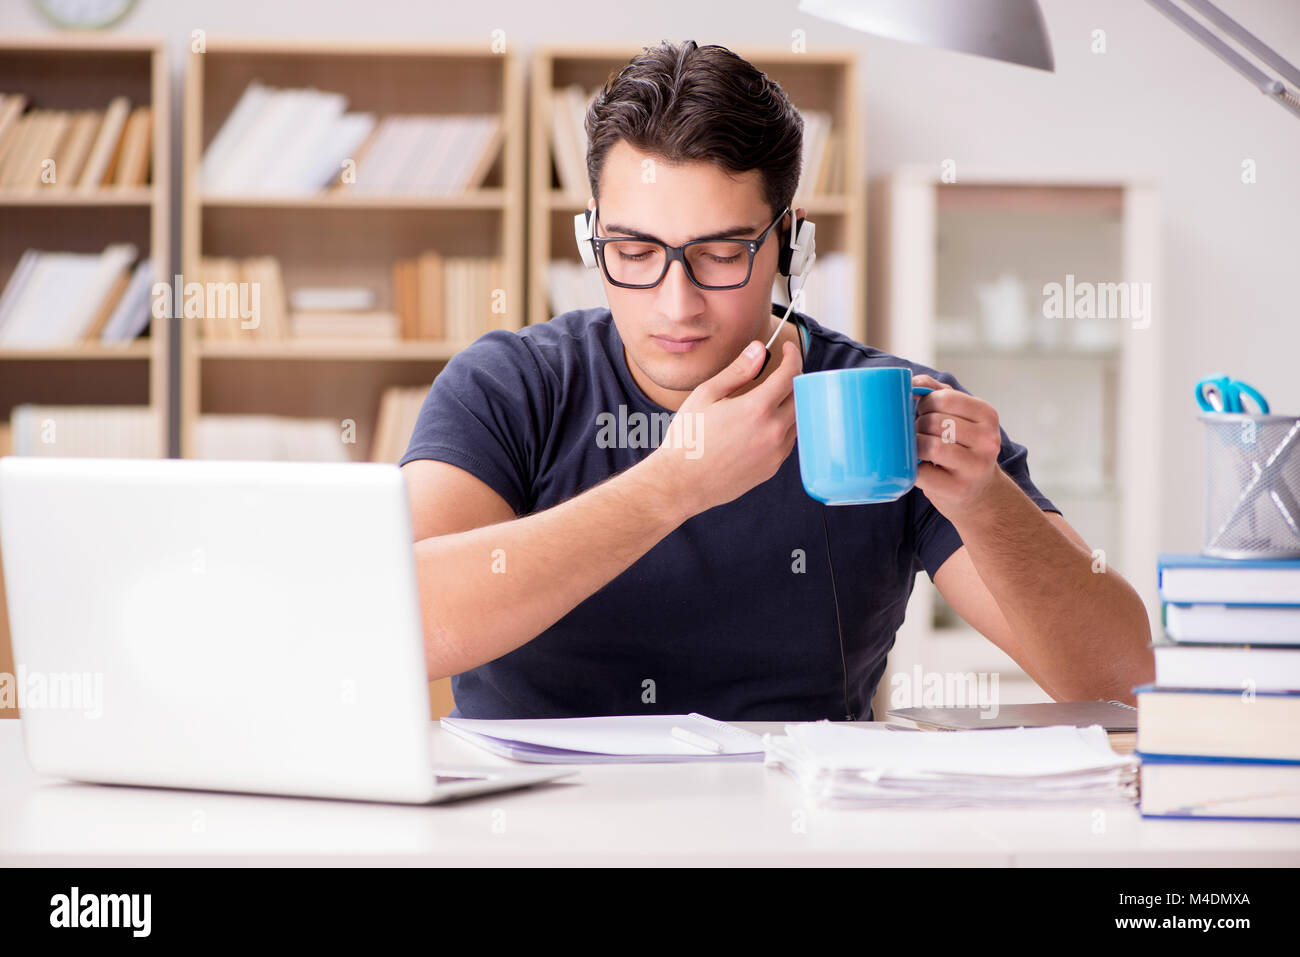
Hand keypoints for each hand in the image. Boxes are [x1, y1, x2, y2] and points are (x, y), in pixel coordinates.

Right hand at [646, 339, 800, 516]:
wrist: (682, 481)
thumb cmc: (689, 438)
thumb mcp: (707, 395)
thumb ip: (738, 371)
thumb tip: (759, 350)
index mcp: (757, 409)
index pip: (790, 374)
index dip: (793, 356)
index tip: (787, 349)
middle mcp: (773, 431)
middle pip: (800, 396)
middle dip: (794, 378)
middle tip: (781, 371)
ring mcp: (776, 452)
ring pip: (798, 419)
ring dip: (790, 403)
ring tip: (772, 397)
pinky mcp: (772, 467)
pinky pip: (789, 440)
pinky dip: (784, 426)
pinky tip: (764, 423)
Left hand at [912, 374, 1003, 520]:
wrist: (979, 492)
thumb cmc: (961, 448)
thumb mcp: (958, 416)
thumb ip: (936, 392)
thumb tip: (912, 382)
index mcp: (987, 415)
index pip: (944, 398)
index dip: (924, 403)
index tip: (923, 413)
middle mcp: (988, 440)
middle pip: (935, 422)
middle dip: (917, 426)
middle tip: (919, 434)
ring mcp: (977, 466)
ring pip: (931, 446)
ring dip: (915, 446)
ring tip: (918, 450)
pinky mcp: (960, 489)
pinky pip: (923, 473)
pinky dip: (914, 469)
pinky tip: (919, 468)